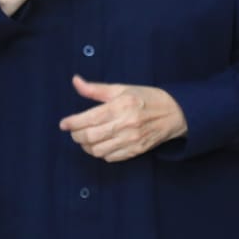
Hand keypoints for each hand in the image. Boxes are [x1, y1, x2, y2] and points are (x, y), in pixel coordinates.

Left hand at [59, 76, 187, 161]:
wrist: (175, 113)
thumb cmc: (146, 98)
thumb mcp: (122, 89)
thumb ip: (96, 89)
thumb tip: (75, 81)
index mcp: (122, 105)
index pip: (89, 118)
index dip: (72, 123)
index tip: (64, 123)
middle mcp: (126, 124)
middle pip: (90, 137)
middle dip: (76, 135)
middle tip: (74, 131)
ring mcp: (132, 139)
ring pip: (97, 150)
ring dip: (86, 146)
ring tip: (86, 138)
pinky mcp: (136, 151)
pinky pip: (110, 157)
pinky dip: (101, 152)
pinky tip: (101, 144)